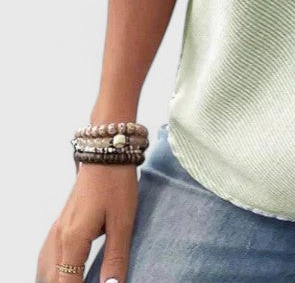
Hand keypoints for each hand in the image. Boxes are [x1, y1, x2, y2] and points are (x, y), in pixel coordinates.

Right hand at [36, 162, 137, 282]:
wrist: (106, 151)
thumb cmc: (116, 183)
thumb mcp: (122, 222)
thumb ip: (116, 257)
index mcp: (73, 240)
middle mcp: (59, 236)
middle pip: (52, 279)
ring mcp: (58, 228)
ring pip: (46, 269)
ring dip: (56, 279)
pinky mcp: (61, 222)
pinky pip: (48, 256)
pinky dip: (51, 270)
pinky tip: (60, 274)